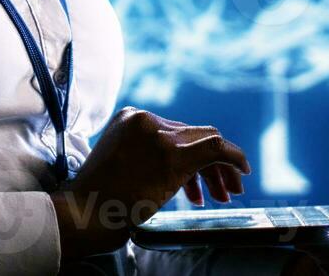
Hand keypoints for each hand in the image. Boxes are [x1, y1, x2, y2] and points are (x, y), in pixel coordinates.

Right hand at [49, 106, 251, 261]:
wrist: (85, 212)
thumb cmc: (99, 197)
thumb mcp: (121, 160)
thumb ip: (147, 152)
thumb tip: (183, 164)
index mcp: (130, 116)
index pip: (176, 131)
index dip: (193, 157)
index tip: (201, 182)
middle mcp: (146, 119)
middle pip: (193, 136)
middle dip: (211, 165)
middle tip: (222, 191)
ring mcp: (159, 136)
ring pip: (207, 142)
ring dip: (221, 170)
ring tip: (225, 195)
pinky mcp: (173, 155)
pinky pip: (216, 149)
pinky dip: (235, 157)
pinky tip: (242, 170)